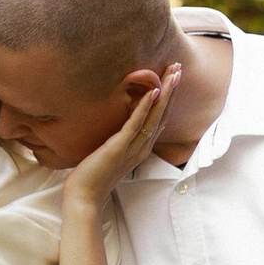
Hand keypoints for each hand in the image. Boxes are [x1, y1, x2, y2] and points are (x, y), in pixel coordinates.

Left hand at [64, 64, 178, 210]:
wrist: (84, 197)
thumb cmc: (94, 175)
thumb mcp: (112, 153)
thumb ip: (121, 139)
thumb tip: (121, 126)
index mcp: (141, 147)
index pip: (160, 118)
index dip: (168, 97)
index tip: (173, 77)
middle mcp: (142, 146)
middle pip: (162, 113)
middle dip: (171, 89)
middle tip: (179, 67)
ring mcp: (132, 147)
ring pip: (154, 116)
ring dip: (165, 93)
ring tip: (173, 73)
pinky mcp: (119, 147)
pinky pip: (135, 124)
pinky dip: (145, 107)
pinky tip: (153, 91)